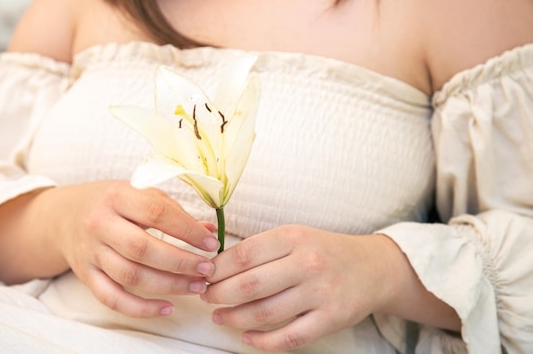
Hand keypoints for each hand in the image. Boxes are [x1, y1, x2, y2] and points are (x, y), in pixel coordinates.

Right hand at [54, 180, 219, 317]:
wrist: (64, 215)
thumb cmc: (111, 203)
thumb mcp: (139, 195)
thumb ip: (173, 211)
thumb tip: (209, 231)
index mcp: (117, 196)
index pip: (156, 213)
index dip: (187, 230)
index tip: (211, 243)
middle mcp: (100, 224)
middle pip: (143, 249)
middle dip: (180, 262)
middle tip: (207, 269)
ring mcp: (91, 252)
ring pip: (131, 276)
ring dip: (169, 285)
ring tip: (196, 286)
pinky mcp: (86, 275)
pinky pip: (113, 298)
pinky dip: (141, 308)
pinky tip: (167, 307)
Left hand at [200, 225, 394, 350]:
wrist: (373, 268)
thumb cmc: (324, 251)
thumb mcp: (295, 236)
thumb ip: (261, 249)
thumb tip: (216, 266)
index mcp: (294, 237)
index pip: (243, 255)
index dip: (217, 268)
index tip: (204, 275)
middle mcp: (307, 263)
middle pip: (249, 284)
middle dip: (218, 294)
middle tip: (206, 296)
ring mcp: (320, 293)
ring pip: (264, 313)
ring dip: (234, 318)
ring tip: (219, 316)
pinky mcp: (331, 319)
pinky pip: (289, 338)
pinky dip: (262, 342)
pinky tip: (246, 337)